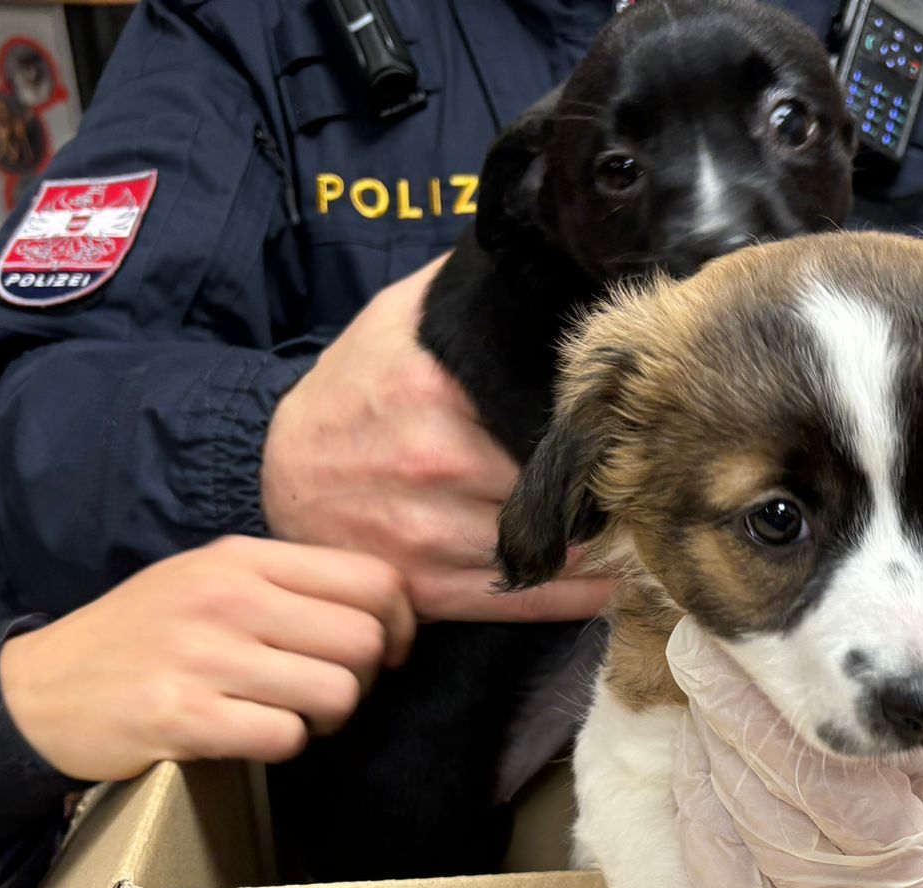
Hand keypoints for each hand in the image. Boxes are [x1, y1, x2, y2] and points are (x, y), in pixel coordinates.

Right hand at [0, 536, 413, 781]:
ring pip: (336, 692)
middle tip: (332, 694)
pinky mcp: (184, 716)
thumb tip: (384, 611)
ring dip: (328, 719)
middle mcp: (227, 597)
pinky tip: (255, 737)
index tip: (385, 653)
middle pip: (365, 640)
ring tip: (293, 716)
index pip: (373, 579)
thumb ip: (287, 585)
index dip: (400, 624)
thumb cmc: (142, 637)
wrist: (41, 689)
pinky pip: (285, 736)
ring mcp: (204, 655)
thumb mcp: (208, 580)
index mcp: (242, 558)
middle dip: (368, 680)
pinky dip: (285, 746)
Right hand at [259, 254, 614, 622]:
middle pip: (558, 480)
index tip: (635, 420)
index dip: (599, 419)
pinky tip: (612, 576)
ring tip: (632, 521)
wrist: (278, 469)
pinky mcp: (428, 590)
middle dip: (602, 479)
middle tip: (644, 472)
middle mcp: (433, 463)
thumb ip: (469, 293)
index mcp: (433, 391)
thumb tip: (545, 253)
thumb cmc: (354, 391)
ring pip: (554, 545)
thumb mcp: (400, 320)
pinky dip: (579, 592)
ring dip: (599, 539)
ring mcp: (429, 535)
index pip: (551, 412)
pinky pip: (528, 599)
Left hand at [600, 623, 922, 887]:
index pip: (804, 767)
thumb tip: (865, 736)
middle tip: (698, 682)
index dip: (747, 706)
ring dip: (697, 816)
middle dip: (716, 739)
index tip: (710, 653)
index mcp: (910, 864)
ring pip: (725, 886)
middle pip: (752, 814)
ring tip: (691, 761)